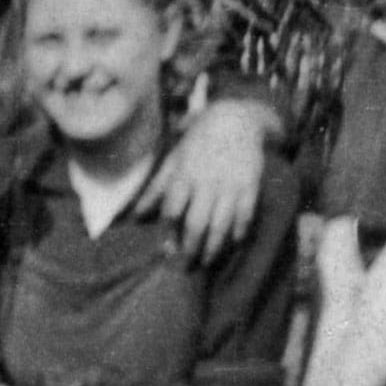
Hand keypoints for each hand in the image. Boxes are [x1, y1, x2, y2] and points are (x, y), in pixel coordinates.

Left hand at [138, 99, 273, 263]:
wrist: (235, 119)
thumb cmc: (198, 142)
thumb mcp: (173, 160)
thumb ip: (156, 189)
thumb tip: (134, 216)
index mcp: (184, 175)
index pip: (172, 211)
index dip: (168, 233)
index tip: (166, 250)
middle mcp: (207, 182)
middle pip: (196, 223)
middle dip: (190, 248)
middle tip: (186, 266)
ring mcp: (230, 185)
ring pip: (221, 224)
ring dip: (214, 247)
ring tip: (208, 262)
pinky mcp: (250, 185)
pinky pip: (246, 214)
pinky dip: (240, 230)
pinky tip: (234, 242)